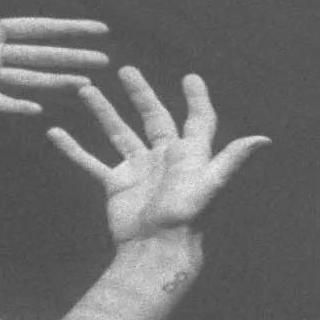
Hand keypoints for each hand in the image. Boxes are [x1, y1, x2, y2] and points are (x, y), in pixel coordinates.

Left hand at [0, 0, 110, 116]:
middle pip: (39, 56)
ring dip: (55, 82)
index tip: (97, 29)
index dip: (67, 29)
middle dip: (73, 58)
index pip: (36, 28)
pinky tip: (38, 109)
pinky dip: (14, 105)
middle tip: (107, 62)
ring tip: (85, 86)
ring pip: (26, 79)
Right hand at [48, 66, 269, 246]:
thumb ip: (232, 159)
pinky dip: (75, 149)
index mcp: (189, 154)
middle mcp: (164, 157)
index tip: (191, 78)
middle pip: (152, 117)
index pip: (196, 120)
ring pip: (118, 133)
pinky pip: (92, 161)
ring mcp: (138, 170)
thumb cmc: (187, 217)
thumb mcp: (211, 184)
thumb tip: (263, 139)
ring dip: (103, 112)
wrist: (156, 249)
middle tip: (126, 70)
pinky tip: (56, 133)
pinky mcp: (117, 185)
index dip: (197, 100)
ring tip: (85, 89)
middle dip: (140, 93)